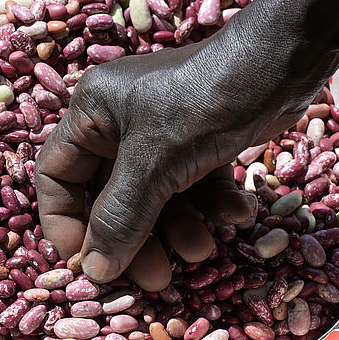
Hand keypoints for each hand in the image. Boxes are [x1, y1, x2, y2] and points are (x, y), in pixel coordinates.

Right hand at [35, 33, 310, 290]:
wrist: (282, 61)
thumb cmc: (204, 102)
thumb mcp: (156, 164)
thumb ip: (121, 217)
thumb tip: (93, 271)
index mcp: (93, 114)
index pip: (56, 175)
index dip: (65, 222)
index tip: (83, 263)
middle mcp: (122, 123)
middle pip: (111, 195)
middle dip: (135, 238)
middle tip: (154, 278)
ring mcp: (164, 132)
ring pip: (158, 196)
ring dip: (180, 228)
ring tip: (202, 252)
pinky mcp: (202, 140)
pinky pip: (195, 184)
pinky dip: (213, 203)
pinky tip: (238, 213)